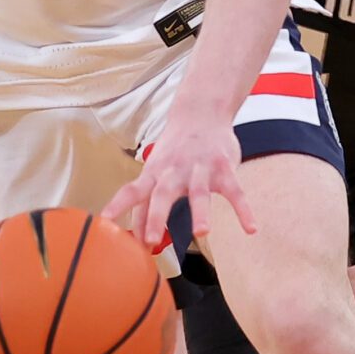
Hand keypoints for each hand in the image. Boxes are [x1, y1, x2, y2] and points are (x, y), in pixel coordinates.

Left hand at [102, 111, 254, 252]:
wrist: (201, 113)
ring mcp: (200, 169)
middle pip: (162, 194)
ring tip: (201, 233)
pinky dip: (243, 210)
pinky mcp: (224, 169)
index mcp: (154, 174)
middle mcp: (174, 171)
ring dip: (200, 212)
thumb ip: (146, 204)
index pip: (131, 191)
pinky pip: (235, 192)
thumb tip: (135, 238)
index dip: (117, 207)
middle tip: (151, 240)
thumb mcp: (155, 172)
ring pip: (199, 192)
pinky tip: (250, 229)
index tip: (104, 225)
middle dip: (156, 217)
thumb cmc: (174, 151)